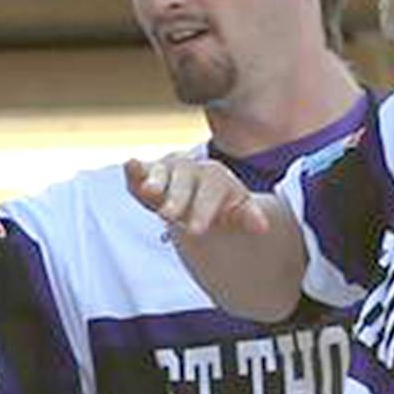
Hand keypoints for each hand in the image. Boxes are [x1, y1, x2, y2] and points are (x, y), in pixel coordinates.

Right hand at [126, 152, 268, 241]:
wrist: (200, 193)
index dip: (203, 210)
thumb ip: (248, 216)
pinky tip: (130, 164)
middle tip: (170, 215)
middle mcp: (191, 169)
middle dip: (177, 199)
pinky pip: (139, 174)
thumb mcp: (238, 210)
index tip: (196, 229)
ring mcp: (167, 171)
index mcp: (215, 177)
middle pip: (184, 183)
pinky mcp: (147, 176)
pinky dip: (134, 171)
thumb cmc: (220, 204)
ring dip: (154, 181)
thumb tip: (263, 225)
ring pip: (161, 174)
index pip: (210, 192)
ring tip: (149, 191)